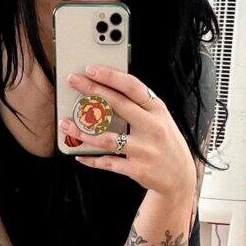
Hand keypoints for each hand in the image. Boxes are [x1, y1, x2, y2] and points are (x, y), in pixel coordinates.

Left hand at [61, 63, 196, 201]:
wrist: (180, 176)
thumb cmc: (166, 143)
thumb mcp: (161, 119)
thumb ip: (141, 106)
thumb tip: (109, 90)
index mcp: (157, 110)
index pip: (132, 87)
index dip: (110, 76)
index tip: (91, 69)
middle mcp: (152, 127)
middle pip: (117, 104)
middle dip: (91, 90)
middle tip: (73, 81)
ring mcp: (144, 150)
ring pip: (106, 137)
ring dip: (82, 131)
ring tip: (65, 123)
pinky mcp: (137, 169)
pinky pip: (107, 163)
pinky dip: (90, 159)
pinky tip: (78, 154)